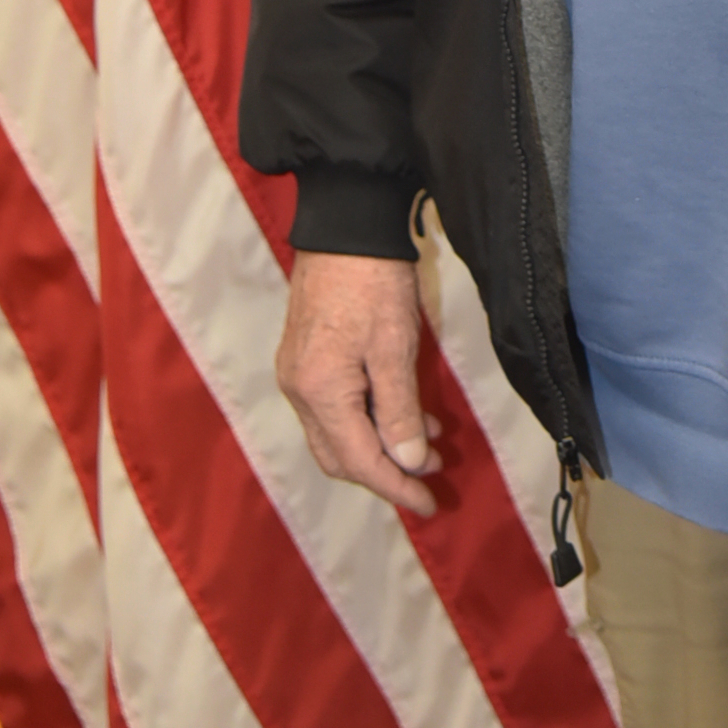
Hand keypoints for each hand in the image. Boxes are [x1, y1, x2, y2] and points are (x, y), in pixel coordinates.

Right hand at [277, 252, 442, 518]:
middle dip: (385, 472)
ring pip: (336, 433)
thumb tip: (408, 463)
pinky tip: (404, 410)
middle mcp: (298, 389)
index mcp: (318, 392)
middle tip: (430, 476)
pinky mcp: (304, 355)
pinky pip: (334, 406)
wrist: (345, 224)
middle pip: (339, 456)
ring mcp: (297, 372)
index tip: (429, 503)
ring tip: (428, 443)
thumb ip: (399, 411)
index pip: (358, 461)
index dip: (395, 487)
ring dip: (379, 445)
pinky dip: (367, 418)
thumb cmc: (374, 281)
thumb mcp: (395, 348)